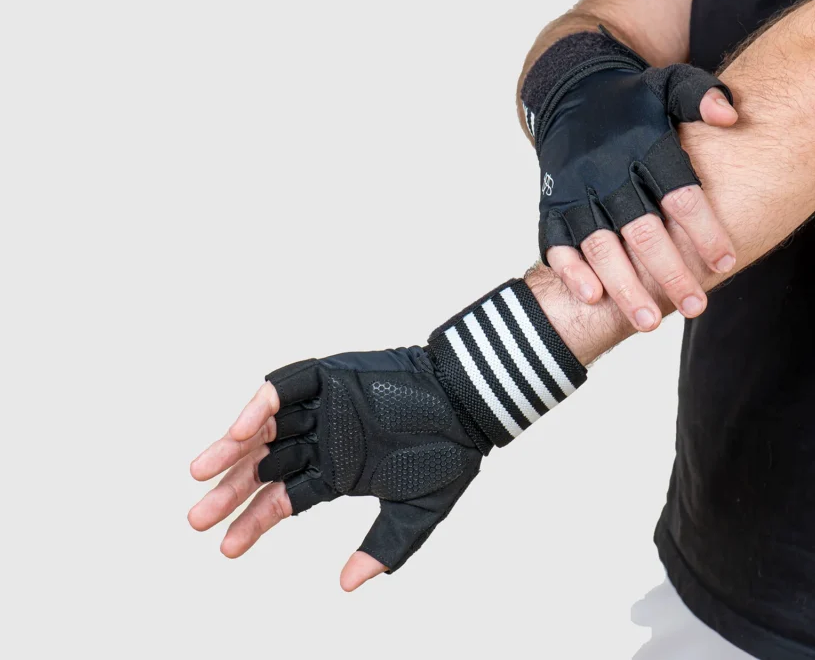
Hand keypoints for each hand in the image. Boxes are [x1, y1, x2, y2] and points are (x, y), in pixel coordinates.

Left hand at [188, 347, 483, 590]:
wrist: (470, 402)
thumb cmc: (451, 453)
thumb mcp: (417, 511)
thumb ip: (385, 548)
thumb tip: (348, 586)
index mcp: (339, 471)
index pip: (283, 500)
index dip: (253, 522)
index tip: (226, 549)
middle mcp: (323, 438)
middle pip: (264, 467)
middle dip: (230, 492)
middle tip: (196, 520)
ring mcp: (323, 406)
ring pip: (265, 429)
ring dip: (231, 449)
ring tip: (201, 474)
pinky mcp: (328, 375)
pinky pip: (283, 388)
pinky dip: (259, 407)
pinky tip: (240, 432)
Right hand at [548, 88, 737, 330]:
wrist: (569, 93)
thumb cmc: (633, 102)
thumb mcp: (670, 84)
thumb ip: (702, 96)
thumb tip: (730, 115)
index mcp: (642, 145)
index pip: (678, 191)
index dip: (703, 229)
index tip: (727, 261)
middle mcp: (606, 172)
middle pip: (641, 229)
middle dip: (670, 272)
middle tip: (697, 306)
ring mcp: (575, 192)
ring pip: (600, 245)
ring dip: (624, 286)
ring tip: (650, 322)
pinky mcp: (552, 207)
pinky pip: (556, 244)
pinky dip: (572, 271)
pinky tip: (594, 298)